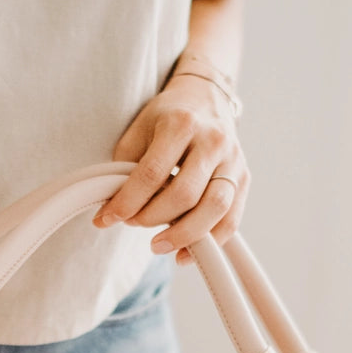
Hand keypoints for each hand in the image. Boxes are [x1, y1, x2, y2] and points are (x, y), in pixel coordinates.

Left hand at [93, 74, 248, 263]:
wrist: (206, 97)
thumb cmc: (167, 117)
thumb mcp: (139, 129)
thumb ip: (125, 167)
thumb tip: (110, 212)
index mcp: (181, 124)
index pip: (152, 173)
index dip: (128, 202)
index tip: (107, 219)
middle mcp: (213, 141)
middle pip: (185, 195)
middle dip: (153, 219)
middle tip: (133, 224)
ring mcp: (233, 160)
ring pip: (214, 209)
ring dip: (183, 236)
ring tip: (157, 246)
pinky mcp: (244, 178)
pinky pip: (231, 220)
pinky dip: (209, 243)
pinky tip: (184, 254)